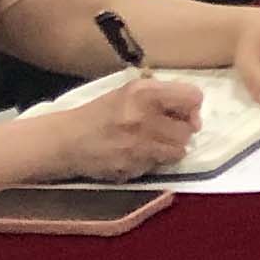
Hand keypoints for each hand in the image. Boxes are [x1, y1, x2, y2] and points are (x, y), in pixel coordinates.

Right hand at [52, 73, 204, 177]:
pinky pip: (157, 166)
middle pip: (188, 130)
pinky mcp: (130, 169)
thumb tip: (193, 110)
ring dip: (171, 148)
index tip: (184, 112)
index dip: (192, 106)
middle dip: (182, 130)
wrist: (66, 141)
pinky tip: (137, 154)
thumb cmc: (102, 112)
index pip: (193, 97)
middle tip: (167, 129)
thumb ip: (164, 94)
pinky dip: (152, 161)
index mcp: (144, 94)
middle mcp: (143, 119)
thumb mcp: (131, 91)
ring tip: (154, 142)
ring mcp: (137, 147)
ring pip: (178, 151)